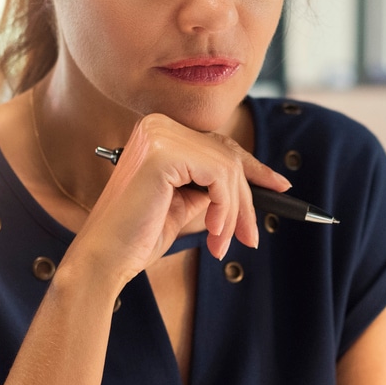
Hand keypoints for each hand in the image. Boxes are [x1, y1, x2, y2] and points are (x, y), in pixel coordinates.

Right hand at [67, 113, 289, 284]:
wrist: (105, 259)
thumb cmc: (138, 237)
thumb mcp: (184, 204)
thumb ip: (210, 186)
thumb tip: (250, 185)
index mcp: (158, 133)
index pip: (217, 145)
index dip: (253, 167)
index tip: (280, 186)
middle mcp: (157, 125)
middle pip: (227, 155)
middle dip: (245, 200)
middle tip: (250, 237)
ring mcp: (159, 135)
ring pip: (227, 167)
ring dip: (234, 212)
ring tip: (221, 242)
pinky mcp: (163, 153)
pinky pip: (219, 176)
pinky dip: (225, 209)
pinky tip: (213, 232)